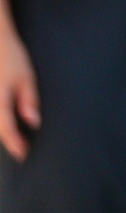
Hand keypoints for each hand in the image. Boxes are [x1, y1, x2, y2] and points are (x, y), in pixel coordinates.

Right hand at [0, 24, 35, 160]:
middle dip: (8, 140)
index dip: (15, 143)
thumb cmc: (11, 59)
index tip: (24, 154)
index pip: (6, 128)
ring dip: (3, 131)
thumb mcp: (26, 77)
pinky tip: (8, 124)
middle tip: (21, 151)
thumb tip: (33, 122)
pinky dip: (1, 122)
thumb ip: (29, 100)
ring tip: (15, 140)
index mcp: (0, 101)